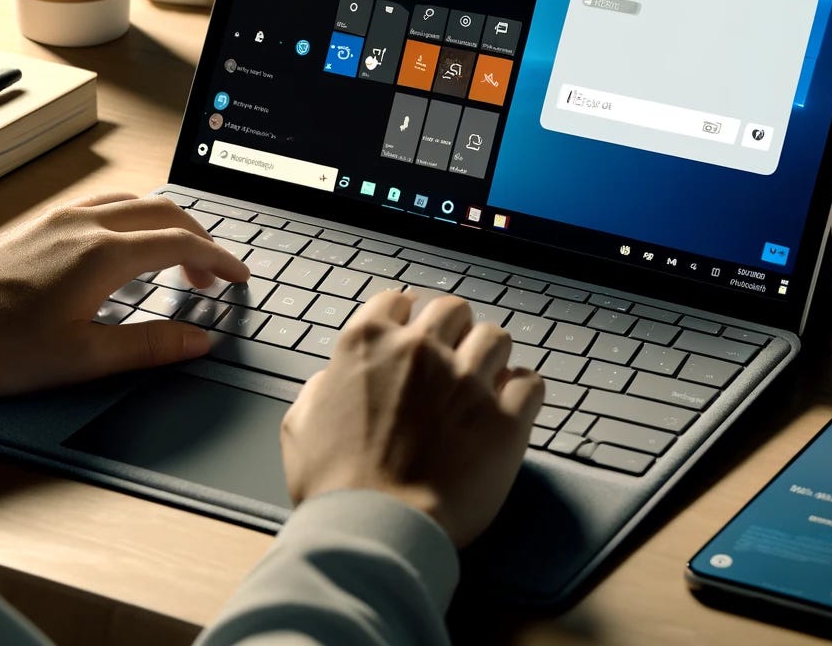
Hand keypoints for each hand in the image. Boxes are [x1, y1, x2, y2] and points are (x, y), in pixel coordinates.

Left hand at [0, 192, 248, 395]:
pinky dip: (139, 218)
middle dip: (201, 240)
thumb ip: (150, 345)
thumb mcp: (82, 358)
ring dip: (170, 226)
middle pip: (167, 213)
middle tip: (213, 276)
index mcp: (104, 254)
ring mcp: (65, 219)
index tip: (238, 277)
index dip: (218, 259)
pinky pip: (110, 204)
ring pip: (139, 203)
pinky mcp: (46, 223)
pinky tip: (131, 245)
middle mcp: (88, 225)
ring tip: (179, 260)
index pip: (182, 243)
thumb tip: (199, 340)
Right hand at [280, 290, 544, 547]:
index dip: (406, 316)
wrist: (376, 532)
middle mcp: (419, 350)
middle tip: (452, 358)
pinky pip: (531, 382)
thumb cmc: (335, 489)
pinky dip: (524, 393)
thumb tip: (332, 378)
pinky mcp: (504, 417)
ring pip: (496, 337)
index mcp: (368, 344)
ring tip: (486, 381)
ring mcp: (465, 380)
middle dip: (453, 331)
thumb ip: (320, 388)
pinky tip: (513, 407)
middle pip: (452, 310)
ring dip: (490, 357)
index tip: (413, 328)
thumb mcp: (300, 427)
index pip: (396, 300)